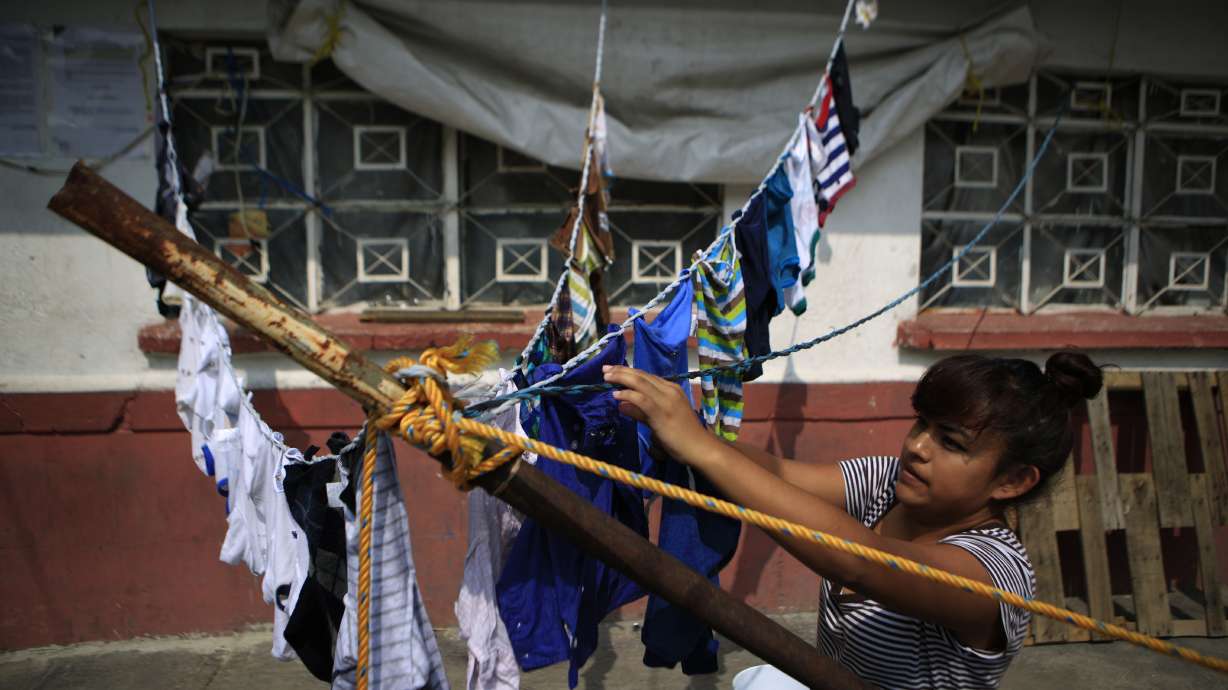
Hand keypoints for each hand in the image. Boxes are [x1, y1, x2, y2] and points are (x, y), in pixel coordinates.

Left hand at [602, 365, 718, 466]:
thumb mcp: (658, 420)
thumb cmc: (683, 437)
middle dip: (622, 371)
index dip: (628, 372)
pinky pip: (641, 399)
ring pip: (640, 383)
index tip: (613, 370)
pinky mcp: (662, 412)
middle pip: (642, 376)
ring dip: (622, 378)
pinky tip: (616, 394)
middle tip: (605, 368)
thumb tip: (621, 404)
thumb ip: (640, 412)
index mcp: (671, 389)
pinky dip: (627, 394)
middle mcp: (669, 390)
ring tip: (606, 377)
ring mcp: (666, 400)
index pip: (646, 376)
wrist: (700, 448)